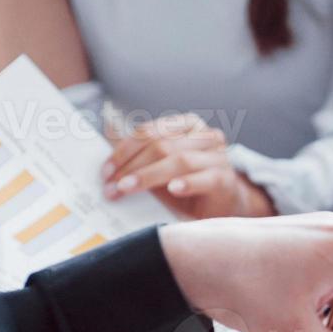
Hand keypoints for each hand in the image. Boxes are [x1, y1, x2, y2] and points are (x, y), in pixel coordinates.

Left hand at [104, 114, 275, 218]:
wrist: (227, 206)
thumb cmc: (189, 186)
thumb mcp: (161, 168)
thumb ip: (140, 158)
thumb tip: (106, 150)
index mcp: (187, 125)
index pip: (149, 132)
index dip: (123, 150)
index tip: (105, 171)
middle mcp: (205, 135)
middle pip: (161, 145)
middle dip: (131, 166)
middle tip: (111, 186)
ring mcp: (218, 156)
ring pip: (178, 160)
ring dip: (148, 176)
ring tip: (127, 189)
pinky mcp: (226, 179)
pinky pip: (204, 178)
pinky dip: (187, 183)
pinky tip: (173, 189)